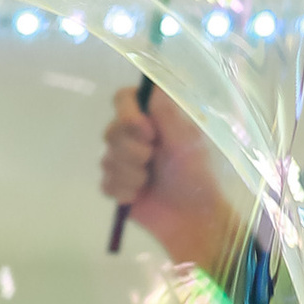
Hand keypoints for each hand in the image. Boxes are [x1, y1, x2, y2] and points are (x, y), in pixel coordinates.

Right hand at [100, 86, 236, 272]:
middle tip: (151, 160)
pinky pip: (106, 183)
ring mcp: (123, 162)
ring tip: (149, 182)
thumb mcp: (188, 141)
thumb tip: (152, 85)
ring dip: (130, 173)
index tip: (145, 130)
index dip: (127, 112)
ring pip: (106, 159)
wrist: (193, 218)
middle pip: (111, 130)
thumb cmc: (197, 175)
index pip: (124, 99)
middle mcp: (134, 137)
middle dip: (131, 150)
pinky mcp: (117, 186)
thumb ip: (167, 114)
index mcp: (152, 119)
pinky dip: (123, 191)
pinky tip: (138, 196)